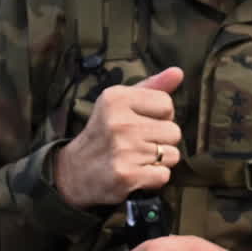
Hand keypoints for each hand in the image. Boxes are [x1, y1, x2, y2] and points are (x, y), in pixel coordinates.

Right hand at [53, 67, 184, 208]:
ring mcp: (123, 150)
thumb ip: (151, 87)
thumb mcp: (119, 102)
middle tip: (138, 144)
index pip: (167, 104)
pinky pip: (164, 175)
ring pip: (172, 155)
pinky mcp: (127, 175)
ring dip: (159, 161)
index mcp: (117, 98)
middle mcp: (119, 122)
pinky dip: (154, 178)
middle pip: (174, 131)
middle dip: (161, 141)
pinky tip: (136, 174)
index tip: (141, 123)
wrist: (73, 171)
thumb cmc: (103, 133)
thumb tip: (178, 72)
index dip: (160, 116)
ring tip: (137, 159)